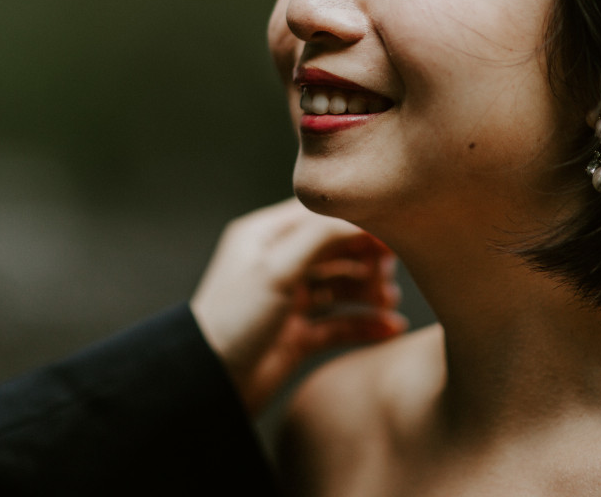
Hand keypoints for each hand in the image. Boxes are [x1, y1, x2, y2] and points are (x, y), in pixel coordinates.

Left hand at [190, 198, 406, 414]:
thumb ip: (321, 237)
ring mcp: (288, 300)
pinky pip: (339, 324)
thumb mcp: (276, 268)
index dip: (356, 223)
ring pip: (340, 287)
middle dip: (365, 259)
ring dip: (368, 292)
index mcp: (265, 237)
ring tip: (388, 300)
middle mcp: (278, 264)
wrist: (209, 384)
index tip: (392, 233)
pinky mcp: (297, 335)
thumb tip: (364, 218)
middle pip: (334, 250)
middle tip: (390, 271)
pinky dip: (364, 324)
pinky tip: (390, 328)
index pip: (320, 217)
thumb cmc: (233, 319)